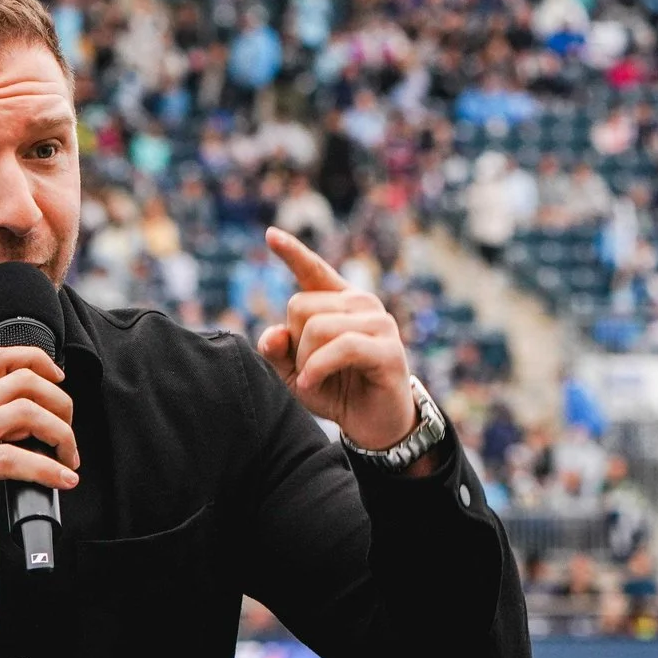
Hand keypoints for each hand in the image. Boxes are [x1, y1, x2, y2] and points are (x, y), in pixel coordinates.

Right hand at [0, 343, 78, 539]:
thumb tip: (34, 426)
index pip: (0, 357)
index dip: (37, 360)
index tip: (57, 380)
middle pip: (25, 382)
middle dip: (61, 404)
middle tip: (66, 434)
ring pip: (26, 414)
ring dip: (62, 436)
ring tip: (68, 459)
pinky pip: (16, 460)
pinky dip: (49, 470)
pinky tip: (63, 480)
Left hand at [255, 227, 419, 454]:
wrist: (373, 423)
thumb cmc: (334, 389)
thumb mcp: (294, 372)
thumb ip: (278, 350)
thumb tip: (272, 334)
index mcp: (338, 302)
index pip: (312, 271)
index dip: (292, 253)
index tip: (270, 235)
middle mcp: (361, 303)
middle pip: (300, 306)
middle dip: (294, 344)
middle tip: (309, 368)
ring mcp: (378, 323)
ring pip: (317, 327)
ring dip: (305, 361)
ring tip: (315, 378)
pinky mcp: (387, 349)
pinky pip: (340, 347)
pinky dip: (317, 369)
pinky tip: (312, 384)